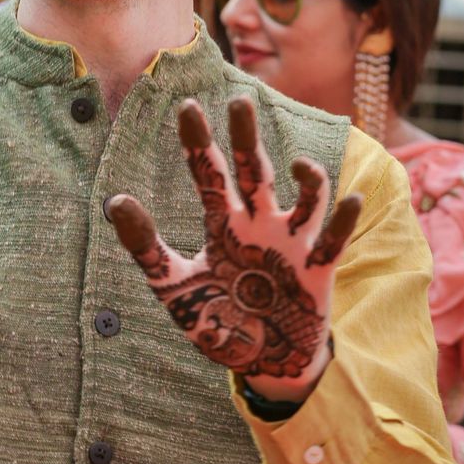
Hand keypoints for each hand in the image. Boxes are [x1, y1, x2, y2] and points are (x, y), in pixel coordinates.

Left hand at [106, 97, 361, 398]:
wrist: (259, 364)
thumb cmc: (217, 321)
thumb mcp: (172, 286)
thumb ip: (145, 247)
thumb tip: (114, 200)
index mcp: (222, 226)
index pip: (208, 175)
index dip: (198, 142)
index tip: (187, 107)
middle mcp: (258, 226)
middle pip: (253, 171)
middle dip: (246, 137)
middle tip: (238, 100)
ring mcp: (290, 245)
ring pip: (304, 197)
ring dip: (307, 177)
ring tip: (298, 165)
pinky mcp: (317, 270)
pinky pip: (334, 239)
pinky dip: (343, 220)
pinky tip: (348, 199)